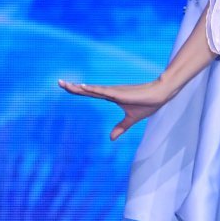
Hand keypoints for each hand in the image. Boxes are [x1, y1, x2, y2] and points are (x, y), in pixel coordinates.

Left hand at [58, 75, 174, 138]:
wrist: (160, 95)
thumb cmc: (148, 104)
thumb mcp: (132, 119)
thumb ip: (121, 127)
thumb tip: (111, 138)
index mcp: (111, 97)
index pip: (90, 93)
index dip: (78, 90)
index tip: (66, 86)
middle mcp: (110, 92)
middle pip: (87, 90)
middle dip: (73, 87)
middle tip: (59, 82)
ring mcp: (114, 92)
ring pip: (93, 89)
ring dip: (79, 87)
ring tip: (66, 85)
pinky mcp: (120, 93)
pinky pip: (104, 91)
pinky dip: (93, 89)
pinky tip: (83, 87)